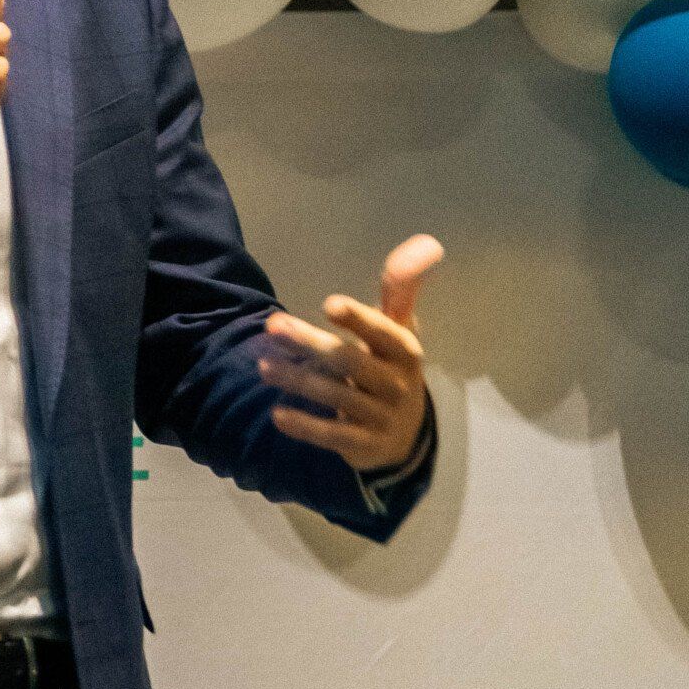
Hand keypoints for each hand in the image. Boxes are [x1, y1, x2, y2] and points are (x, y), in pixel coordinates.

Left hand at [258, 233, 442, 472]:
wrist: (405, 433)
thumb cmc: (392, 368)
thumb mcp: (399, 330)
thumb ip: (401, 289)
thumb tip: (425, 243)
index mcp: (405, 351)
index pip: (383, 333)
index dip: (359, 319)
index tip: (329, 304)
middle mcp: (396, 384)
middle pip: (351, 362)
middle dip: (311, 343)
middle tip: (272, 327)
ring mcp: (381, 417)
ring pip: (337, 397)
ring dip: (298, 380)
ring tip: (263, 367)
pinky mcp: (363, 445)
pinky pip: (333, 435)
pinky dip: (305, 425)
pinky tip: (277, 414)